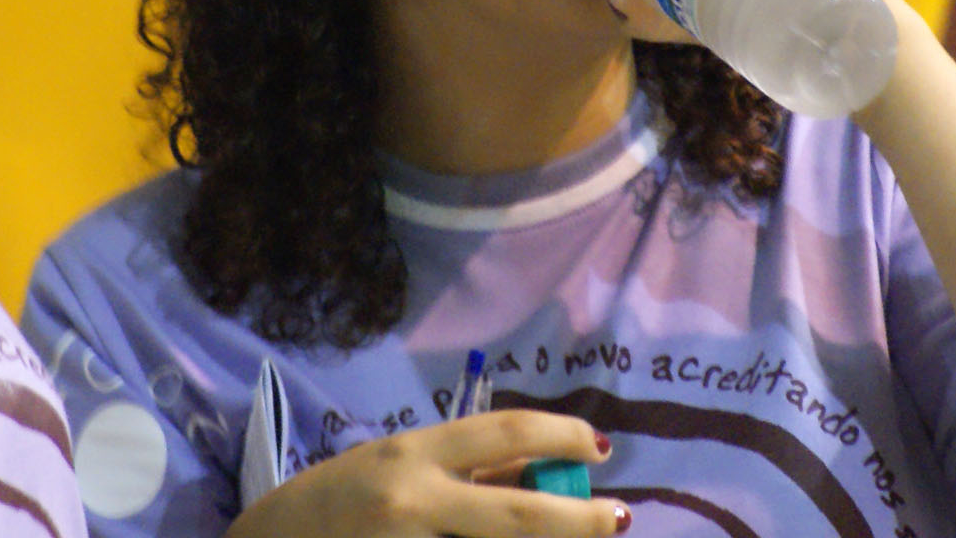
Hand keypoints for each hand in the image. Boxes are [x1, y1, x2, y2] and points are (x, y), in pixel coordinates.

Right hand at [225, 410, 627, 537]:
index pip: (503, 433)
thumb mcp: (395, 465)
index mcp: (412, 454)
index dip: (561, 435)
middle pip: (522, 515)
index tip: (598, 446)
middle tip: (620, 519)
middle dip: (584, 521)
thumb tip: (542, 462)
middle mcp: (414, 501)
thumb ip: (465, 467)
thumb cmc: (335, 502)